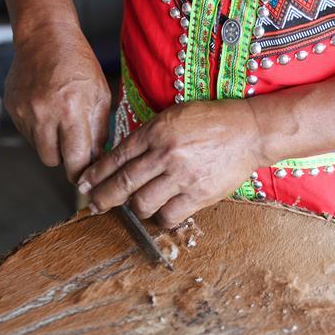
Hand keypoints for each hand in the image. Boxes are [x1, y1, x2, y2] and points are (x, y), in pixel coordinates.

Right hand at [5, 23, 110, 182]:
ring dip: (52, 144)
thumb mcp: (100, 96)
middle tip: (76, 145)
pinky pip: (27, 134)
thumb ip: (99, 132)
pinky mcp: (12, 108)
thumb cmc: (78, 63)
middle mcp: (44, 114)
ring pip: (39, 149)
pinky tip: (47, 111)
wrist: (44, 36)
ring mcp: (24, 112)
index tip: (87, 177)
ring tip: (61, 122)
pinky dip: (39, 130)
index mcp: (71, 111)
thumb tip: (97, 160)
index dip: (82, 174)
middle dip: (66, 158)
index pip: (75, 161)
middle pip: (53, 161)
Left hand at [77, 99, 266, 226]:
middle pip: (124, 184)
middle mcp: (166, 154)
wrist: (249, 131)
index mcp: (157, 132)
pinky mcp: (200, 195)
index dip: (96, 175)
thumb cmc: (212, 122)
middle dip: (104, 198)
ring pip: (143, 204)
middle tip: (94, 206)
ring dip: (136, 208)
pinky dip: (161, 218)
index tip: (84, 185)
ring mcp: (183, 177)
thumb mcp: (174, 117)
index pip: (117, 158)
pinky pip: (170, 216)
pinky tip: (163, 212)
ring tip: (139, 205)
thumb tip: (123, 159)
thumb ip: (149, 137)